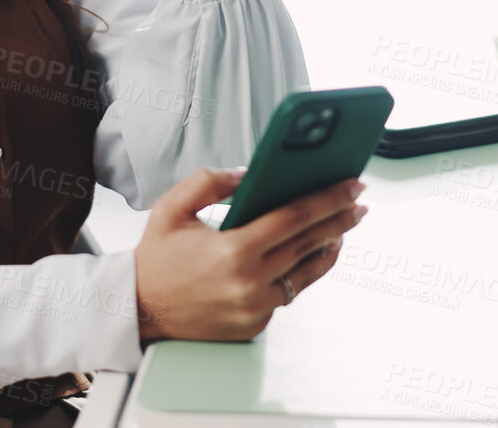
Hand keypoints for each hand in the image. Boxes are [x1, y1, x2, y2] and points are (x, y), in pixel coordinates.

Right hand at [133, 167, 366, 344]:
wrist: (138, 309)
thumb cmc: (155, 258)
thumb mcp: (172, 207)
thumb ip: (210, 181)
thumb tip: (249, 174)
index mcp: (233, 250)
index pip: (295, 217)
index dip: (329, 198)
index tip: (351, 185)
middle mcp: (250, 282)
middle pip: (310, 243)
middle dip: (340, 218)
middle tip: (359, 202)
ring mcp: (255, 308)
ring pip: (308, 272)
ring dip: (330, 246)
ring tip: (343, 226)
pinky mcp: (255, 324)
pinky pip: (290, 292)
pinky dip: (305, 271)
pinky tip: (314, 254)